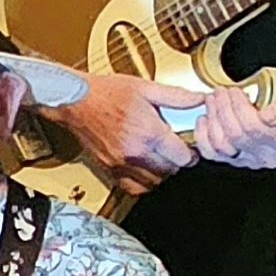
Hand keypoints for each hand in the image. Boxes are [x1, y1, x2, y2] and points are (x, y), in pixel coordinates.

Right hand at [42, 73, 201, 197]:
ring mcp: (121, 164)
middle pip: (170, 171)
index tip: (189, 147)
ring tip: (159, 156)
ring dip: (161, 172)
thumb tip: (200, 100)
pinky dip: (143, 182)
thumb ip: (177, 97)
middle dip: (176, 161)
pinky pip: (133, 187)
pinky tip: (144, 168)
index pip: (183, 157)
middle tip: (174, 148)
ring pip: (154, 182)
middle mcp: (135, 152)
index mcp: (148, 132)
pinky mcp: (109, 170)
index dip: (191, 153)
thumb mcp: (146, 88)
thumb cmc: (106, 93)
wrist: (76, 101)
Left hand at [190, 84, 275, 169]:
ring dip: (213, 119)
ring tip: (213, 99)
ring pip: (221, 145)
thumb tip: (267, 115)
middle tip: (221, 91)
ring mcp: (248, 160)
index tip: (235, 90)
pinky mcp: (233, 158)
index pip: (255, 128)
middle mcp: (266, 157)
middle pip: (236, 135)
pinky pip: (211, 153)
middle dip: (224, 109)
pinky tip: (205, 118)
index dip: (240, 107)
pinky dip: (203, 136)